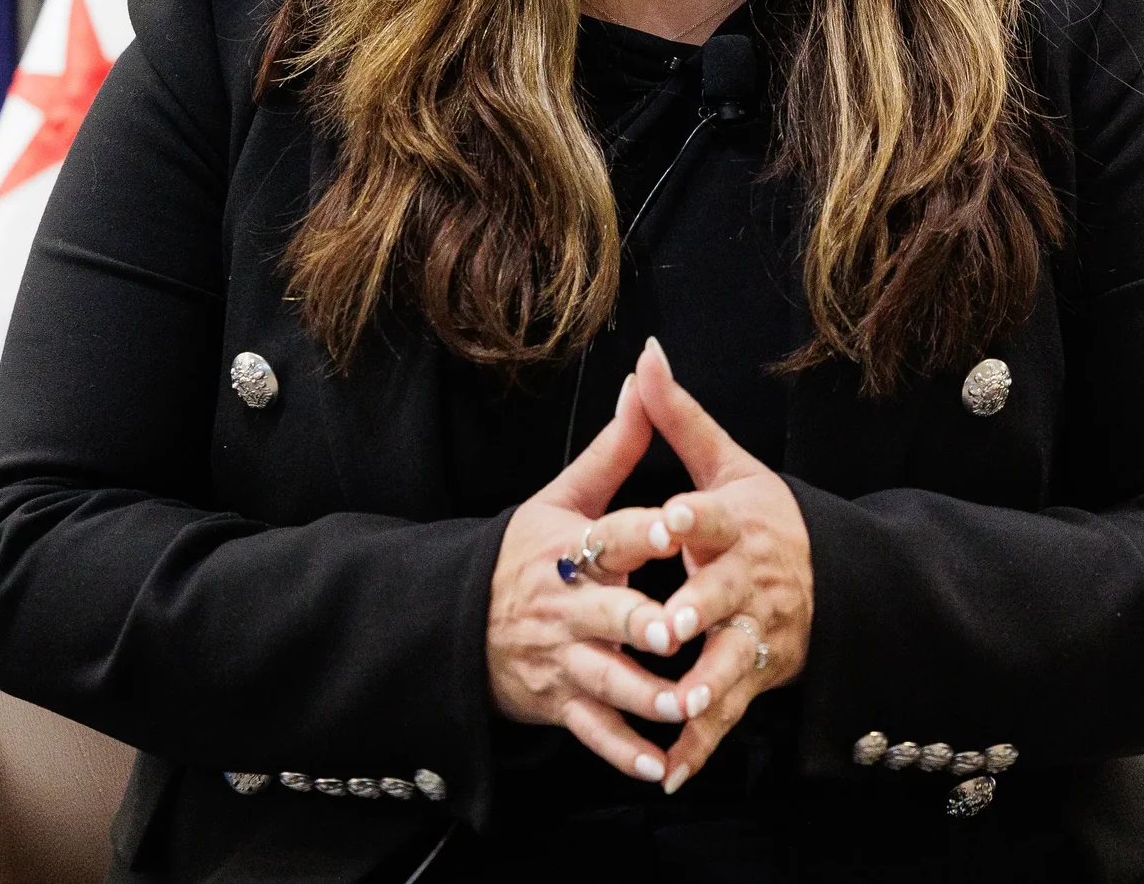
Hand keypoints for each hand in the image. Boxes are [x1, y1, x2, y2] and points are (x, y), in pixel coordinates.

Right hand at [486, 374, 699, 785]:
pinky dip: (623, 750)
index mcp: (569, 548)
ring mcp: (561, 658)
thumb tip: (647, 379)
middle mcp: (564, 605)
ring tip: (684, 704)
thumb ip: (614, 448)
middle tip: (677, 630)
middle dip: (641, 624)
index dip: (643, 531)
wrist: (460, 620)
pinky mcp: (559, 702)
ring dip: (646, 697)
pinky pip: (592, 731)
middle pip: (608, 615)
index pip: (610, 535)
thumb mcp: (561, 496)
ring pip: (607, 681)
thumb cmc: (525, 553)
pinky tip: (658, 764)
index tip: (677, 525)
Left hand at [636, 338, 814, 793]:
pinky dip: (700, 746)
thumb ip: (678, 417)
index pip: (713, 516)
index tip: (671, 516)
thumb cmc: (760, 516)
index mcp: (736, 523)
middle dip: (695, 611)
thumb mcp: (728, 463)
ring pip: (729, 660)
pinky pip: (727, 713)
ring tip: (680, 703)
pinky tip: (670, 768)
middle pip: (720, 595)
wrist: (828, 578)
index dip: (693, 517)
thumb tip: (645, 353)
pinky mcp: (754, 676)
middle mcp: (749, 580)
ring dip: (705, 684)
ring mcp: (754, 632)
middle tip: (664, 625)